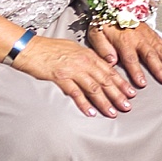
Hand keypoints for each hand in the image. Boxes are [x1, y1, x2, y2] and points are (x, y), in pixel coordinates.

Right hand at [14, 34, 137, 115]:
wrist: (30, 48)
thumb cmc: (50, 48)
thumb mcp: (74, 49)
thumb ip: (87, 59)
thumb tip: (98, 67)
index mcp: (89, 55)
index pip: (110, 71)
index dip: (121, 83)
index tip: (131, 93)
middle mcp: (84, 62)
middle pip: (105, 80)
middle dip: (118, 94)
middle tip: (127, 106)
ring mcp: (73, 70)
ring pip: (94, 88)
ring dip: (105, 101)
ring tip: (113, 112)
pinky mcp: (60, 77)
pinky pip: (75, 93)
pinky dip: (84, 103)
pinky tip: (91, 112)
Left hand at [87, 23, 161, 88]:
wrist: (115, 5)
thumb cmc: (105, 22)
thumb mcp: (96, 34)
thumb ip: (102, 49)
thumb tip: (110, 62)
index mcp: (124, 40)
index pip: (131, 59)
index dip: (137, 72)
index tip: (142, 83)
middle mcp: (139, 38)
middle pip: (151, 55)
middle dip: (160, 69)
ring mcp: (149, 36)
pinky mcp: (155, 35)